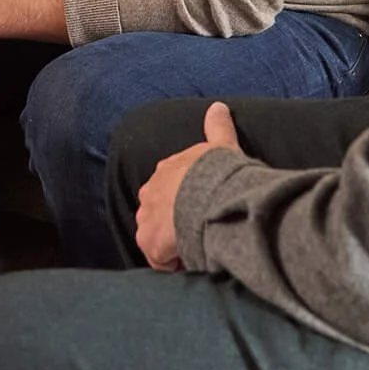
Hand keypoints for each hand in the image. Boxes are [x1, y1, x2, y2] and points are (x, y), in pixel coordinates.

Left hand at [134, 102, 241, 272]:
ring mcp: (147, 216)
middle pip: (157, 213)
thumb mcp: (221, 146)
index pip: (167, 189)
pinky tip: (188, 262)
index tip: (196, 212)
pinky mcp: (149, 240)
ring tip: (193, 249)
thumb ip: (218, 127)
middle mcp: (150, 191)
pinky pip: (158, 258)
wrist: (212, 195)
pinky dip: (171, 262)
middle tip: (195, 232)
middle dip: (171, 224)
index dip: (181, 203)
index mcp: (166, 170)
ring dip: (170, 244)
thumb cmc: (220, 172)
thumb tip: (218, 106)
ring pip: (155, 236)